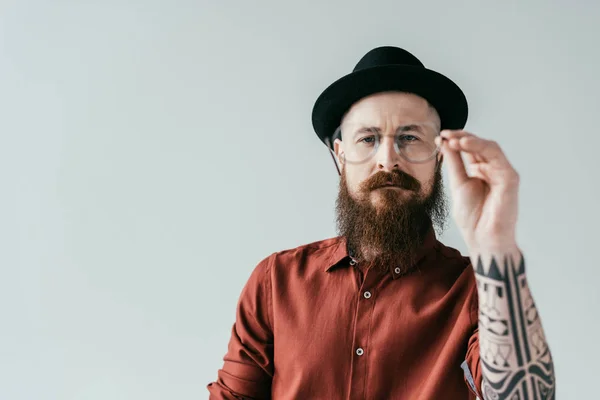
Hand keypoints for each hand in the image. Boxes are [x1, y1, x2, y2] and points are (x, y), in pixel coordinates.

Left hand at [436, 130, 519, 250]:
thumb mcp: (458, 184)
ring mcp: (503, 173)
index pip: (470, 149)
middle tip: (445, 134)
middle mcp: (493, 169)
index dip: (456, 140)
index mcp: (481, 171)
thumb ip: (454, 163)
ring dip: (471, 140)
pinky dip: (481, 149)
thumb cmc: (473, 217)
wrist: (482, 239)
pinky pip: (497, 158)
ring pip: (489, 147)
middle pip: (479, 145)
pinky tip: (466, 147)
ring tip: (454, 139)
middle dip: (461, 137)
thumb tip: (445, 143)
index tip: (440, 136)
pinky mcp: (510, 179)